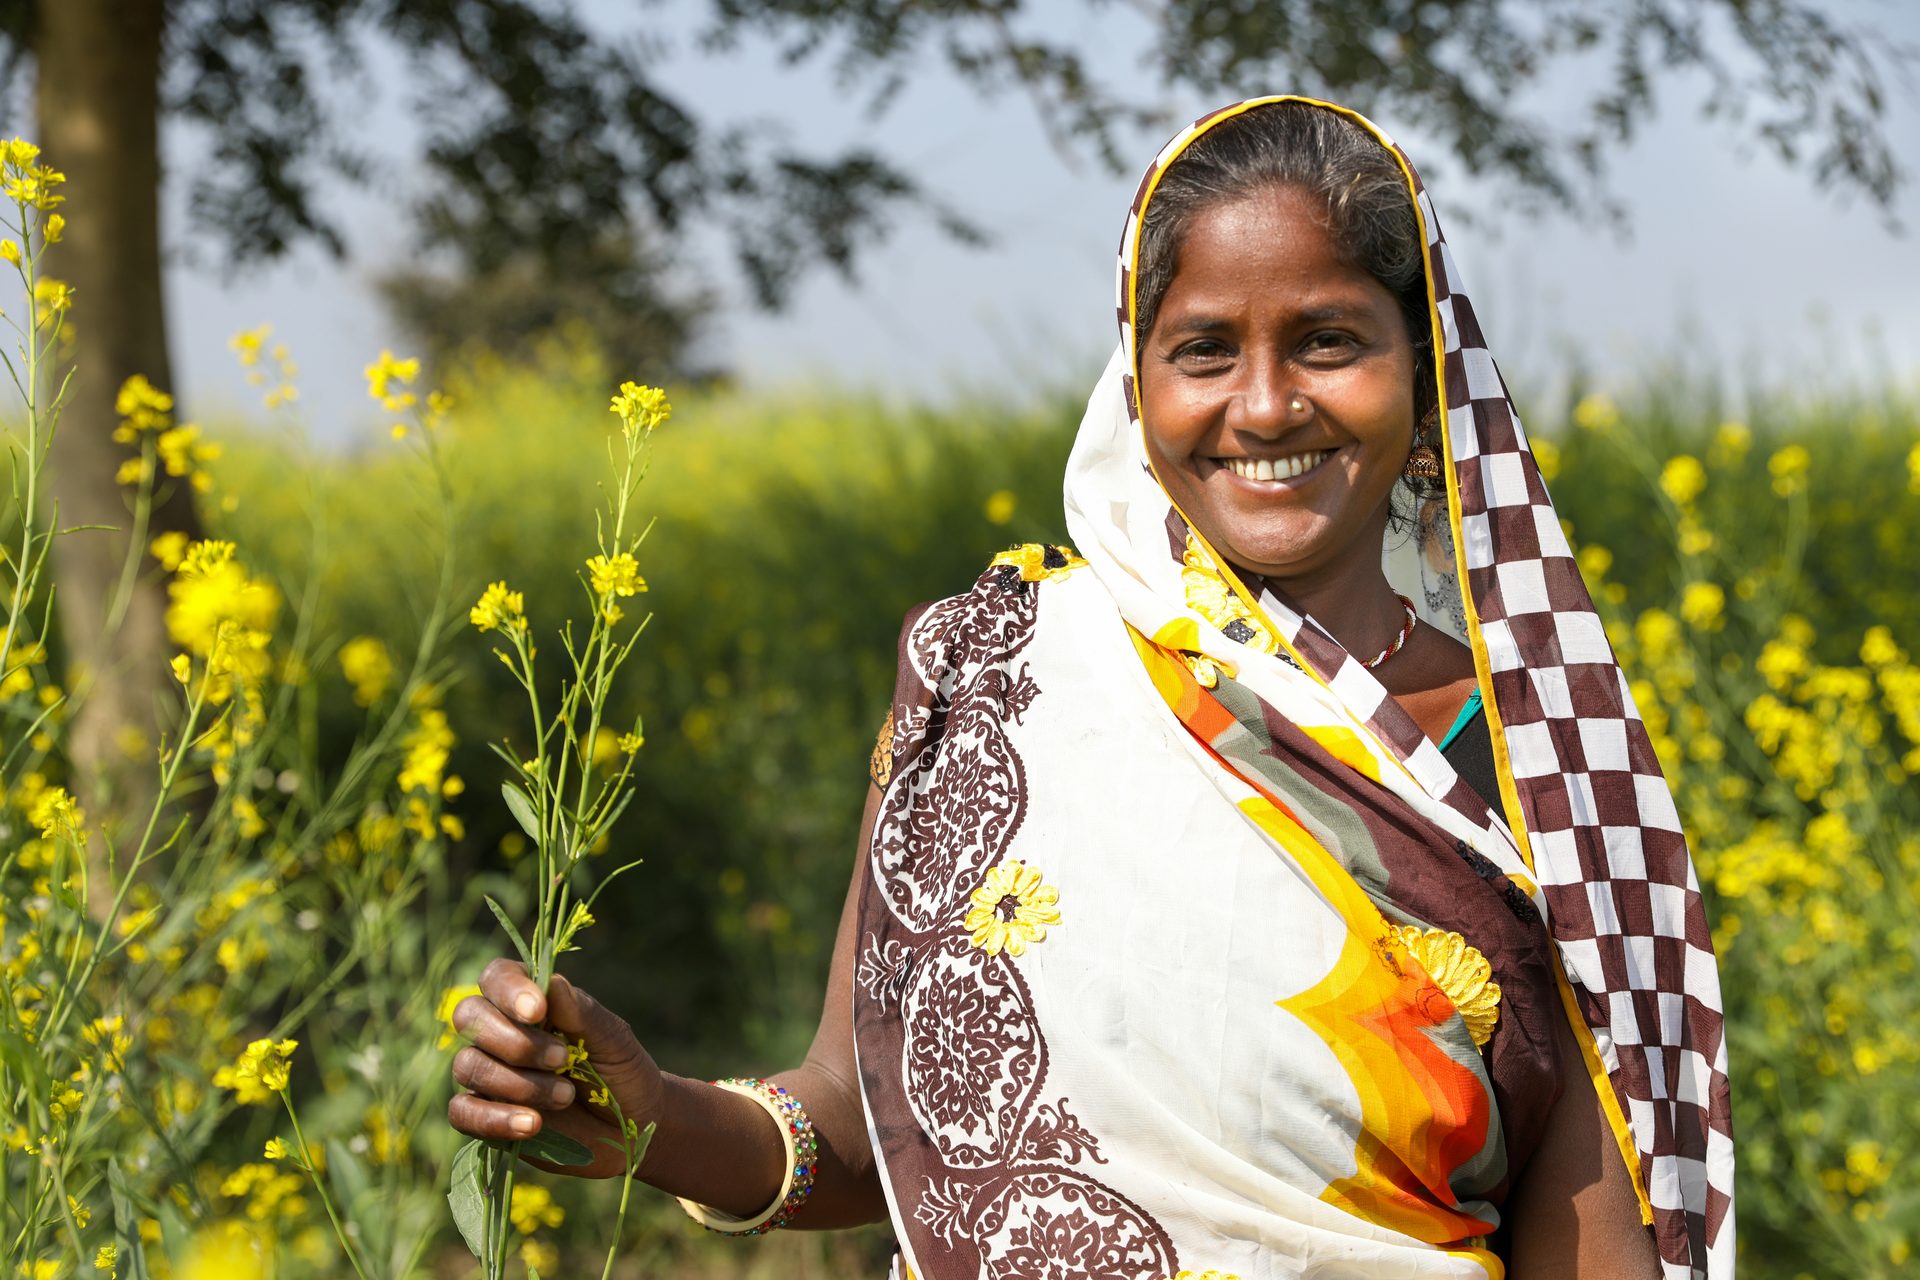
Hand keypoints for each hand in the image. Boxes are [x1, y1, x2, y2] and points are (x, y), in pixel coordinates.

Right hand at [447, 958, 662, 1178]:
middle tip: (562, 1059)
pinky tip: (531, 1124)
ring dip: (517, 1083)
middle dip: (514, 1041)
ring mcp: (489, 1074)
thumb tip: (553, 982)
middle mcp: (500, 1032)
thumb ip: (582, 1013)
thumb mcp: (613, 1040)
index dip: (509, 989)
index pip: (497, 977)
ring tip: (564, 1096)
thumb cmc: (622, 1073)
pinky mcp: (484, 1117)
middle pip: (469, 1016)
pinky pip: (463, 1113)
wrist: (632, 1129)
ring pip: (468, 1065)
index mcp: (531, 1001)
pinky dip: (494, 1119)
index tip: (538, 1010)